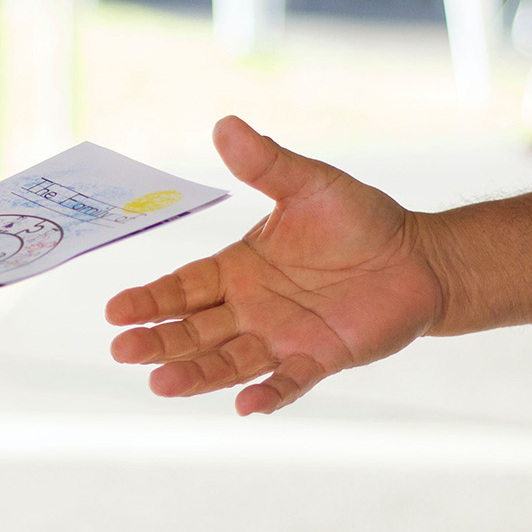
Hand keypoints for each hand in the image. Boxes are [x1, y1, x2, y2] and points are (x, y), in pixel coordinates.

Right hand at [106, 117, 445, 414]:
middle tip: (123, 352)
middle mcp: (249, 309)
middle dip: (158, 342)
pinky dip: (268, 394)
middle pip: (193, 331)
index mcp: (237, 269)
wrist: (418, 256)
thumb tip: (226, 125)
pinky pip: (289, 380)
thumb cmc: (358, 220)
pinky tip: (246, 405)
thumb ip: (266, 164)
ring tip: (161, 385)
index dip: (149, 300)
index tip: (114, 311)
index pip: (182, 288)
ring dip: (196, 374)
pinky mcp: (319, 358)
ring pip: (228, 362)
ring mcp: (280, 337)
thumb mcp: (308, 185)